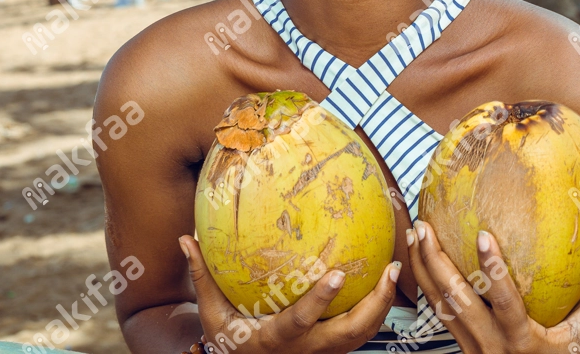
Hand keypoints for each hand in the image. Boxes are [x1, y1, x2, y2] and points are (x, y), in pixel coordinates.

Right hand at [179, 235, 400, 353]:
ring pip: (362, 336)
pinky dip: (376, 310)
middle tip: (390, 268)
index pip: (300, 322)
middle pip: (349, 334)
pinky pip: (360, 333)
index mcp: (274, 341)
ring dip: (382, 305)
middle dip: (374, 304)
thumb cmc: (227, 339)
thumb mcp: (211, 313)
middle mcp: (304, 352)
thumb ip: (202, 276)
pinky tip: (384, 280)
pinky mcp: (333, 352)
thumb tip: (185, 237)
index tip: (338, 274)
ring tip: (394, 269)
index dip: (320, 301)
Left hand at [406, 220, 579, 353]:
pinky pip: (438, 312)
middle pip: (456, 303)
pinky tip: (416, 255)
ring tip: (414, 231)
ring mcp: (471, 348)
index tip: (483, 234)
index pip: (504, 303)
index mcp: (523, 341)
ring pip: (439, 306)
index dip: (493, 271)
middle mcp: (491, 346)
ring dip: (422, 269)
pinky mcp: (460, 346)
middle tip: (424, 225)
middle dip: (436, 264)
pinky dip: (425, 283)